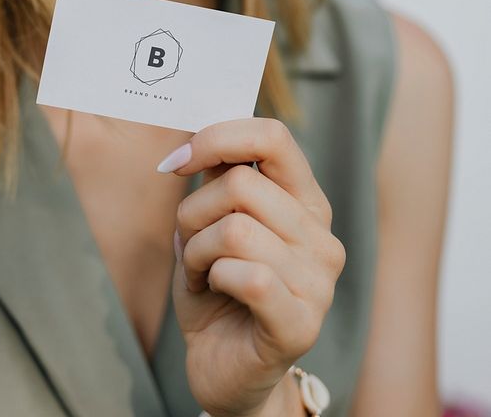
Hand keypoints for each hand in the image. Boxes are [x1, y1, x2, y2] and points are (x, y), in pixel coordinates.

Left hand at [157, 118, 345, 416]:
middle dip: (194, 211)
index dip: (218, 138)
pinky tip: (215, 292)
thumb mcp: (212, 222)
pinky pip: (247, 275)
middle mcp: (321, 235)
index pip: (273, 137)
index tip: (178, 161)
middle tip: (189, 241)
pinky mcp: (302, 323)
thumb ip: (218, 176)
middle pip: (241, 183)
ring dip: (197, 250)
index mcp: (305, 201)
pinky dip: (212, 278)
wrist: (223, 368)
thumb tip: (198, 131)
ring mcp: (319, 281)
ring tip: (201, 272)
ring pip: (235, 230)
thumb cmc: (218, 289)